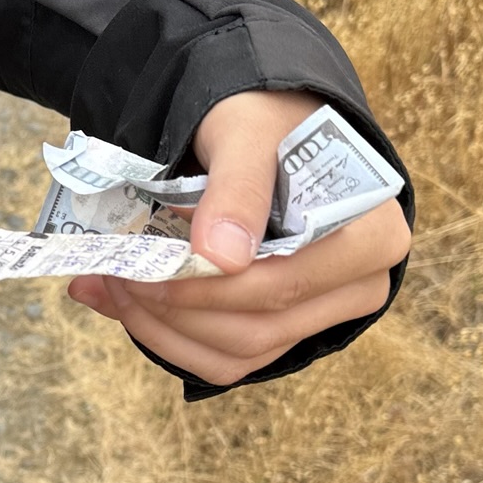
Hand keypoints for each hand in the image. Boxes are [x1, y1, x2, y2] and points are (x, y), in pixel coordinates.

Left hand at [68, 90, 410, 386]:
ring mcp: (321, 315)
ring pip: (237, 354)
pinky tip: (126, 304)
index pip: (282, 286)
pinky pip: (226, 360)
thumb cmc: (269, 122)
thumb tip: (219, 257)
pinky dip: (170, 339)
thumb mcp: (250, 133)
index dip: (207, 288)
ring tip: (110, 285)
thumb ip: (239, 188)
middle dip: (175, 308)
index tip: (141, 268)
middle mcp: (359, 286)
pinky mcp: (284, 331)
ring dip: (163, 328)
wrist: (270, 127)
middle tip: (113, 274)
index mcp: (371, 237)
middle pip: (257, 329)